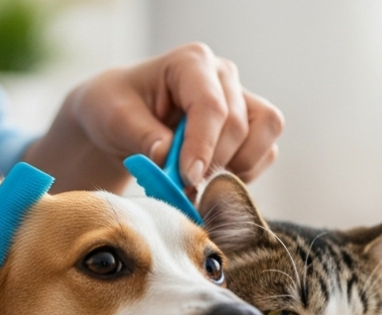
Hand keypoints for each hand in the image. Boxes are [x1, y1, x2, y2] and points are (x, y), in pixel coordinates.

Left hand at [26, 42, 284, 192]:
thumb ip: (142, 136)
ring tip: (199, 180)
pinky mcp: (250, 125)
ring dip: (237, 167)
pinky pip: (267, 151)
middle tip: (182, 184)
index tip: (188, 179)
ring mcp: (240, 98)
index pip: (210, 105)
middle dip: (211, 162)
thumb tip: (169, 157)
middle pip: (238, 125)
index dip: (203, 146)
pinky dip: (245, 173)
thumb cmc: (115, 109)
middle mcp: (222, 75)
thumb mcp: (115, 119)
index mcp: (191, 62)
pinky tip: (213, 179)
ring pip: (265, 133)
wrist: (120, 119)